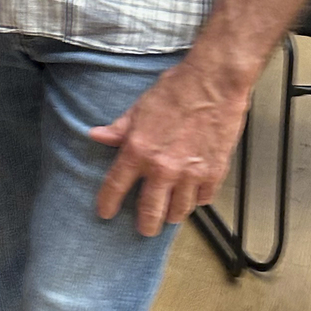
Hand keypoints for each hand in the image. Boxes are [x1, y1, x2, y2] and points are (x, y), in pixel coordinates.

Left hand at [90, 57, 252, 236]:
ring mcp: (190, 173)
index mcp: (139, 150)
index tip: (105, 212)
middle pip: (150, 211)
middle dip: (146, 225)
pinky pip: (204, 198)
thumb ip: (119, 128)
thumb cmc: (177, 89)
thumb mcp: (139, 107)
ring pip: (179, 210)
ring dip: (173, 214)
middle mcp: (162, 167)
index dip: (108, 203)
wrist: (214, 82)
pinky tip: (194, 194)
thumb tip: (96, 135)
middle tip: (145, 229)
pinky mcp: (214, 172)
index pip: (115, 186)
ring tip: (170, 213)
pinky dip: (198, 199)